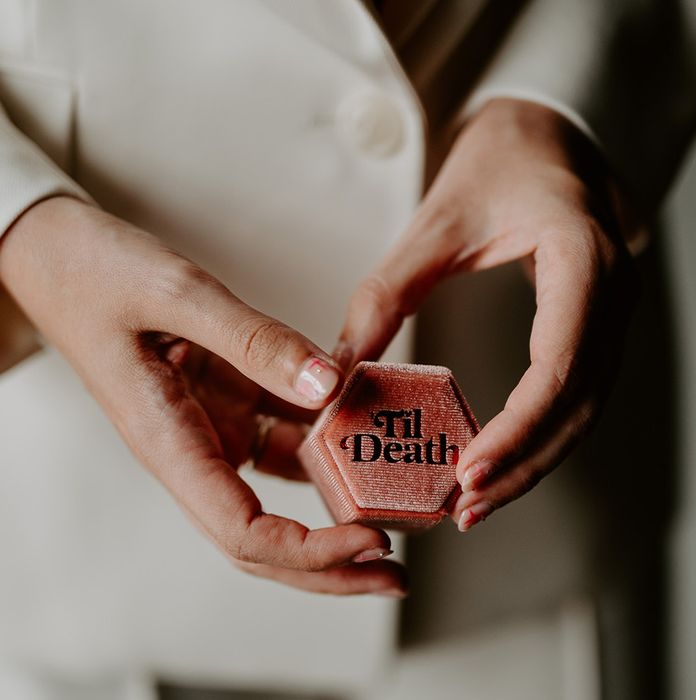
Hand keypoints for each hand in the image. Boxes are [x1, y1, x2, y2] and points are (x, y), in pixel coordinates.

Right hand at [0, 197, 406, 595]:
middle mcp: (193, 451)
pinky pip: (285, 436)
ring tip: (395, 512)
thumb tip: (329, 386)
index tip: (370, 541)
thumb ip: (254, 340)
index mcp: (169, 444)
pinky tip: (367, 432)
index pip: (244, 534)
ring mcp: (212, 429)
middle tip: (396, 574)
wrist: (58, 254)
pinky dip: (328, 441)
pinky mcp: (227, 402)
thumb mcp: (178, 294)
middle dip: (332, 566)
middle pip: (266, 540)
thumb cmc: (95, 273)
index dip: (311, 552)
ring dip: (335, 512)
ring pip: (280, 495)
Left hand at [336, 98, 638, 530]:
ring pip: (582, 411)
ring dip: (532, 460)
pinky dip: (538, 434)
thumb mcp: (436, 219)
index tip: (469, 474)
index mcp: (582, 260)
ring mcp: (613, 313)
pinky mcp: (596, 325)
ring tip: (475, 499)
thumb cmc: (500, 161)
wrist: (549, 133)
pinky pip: (575, 394)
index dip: (518, 430)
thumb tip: (338, 369)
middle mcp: (613, 294)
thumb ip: (387, 292)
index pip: (560, 367)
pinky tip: (498, 457)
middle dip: (523, 463)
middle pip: (578, 406)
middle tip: (464, 506)